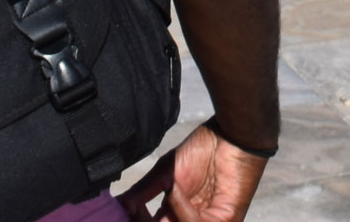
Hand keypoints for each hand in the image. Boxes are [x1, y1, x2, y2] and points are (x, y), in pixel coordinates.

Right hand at [120, 127, 267, 221]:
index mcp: (177, 213)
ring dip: (165, 216)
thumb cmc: (202, 151)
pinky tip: (176, 191)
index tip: (121, 211)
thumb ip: (142, 193)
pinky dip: (182, 210)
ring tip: (164, 191)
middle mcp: (191, 220)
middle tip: (134, 209)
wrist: (230, 136)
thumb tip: (119, 207)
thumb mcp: (165, 175)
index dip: (137, 220)